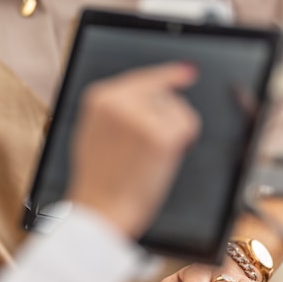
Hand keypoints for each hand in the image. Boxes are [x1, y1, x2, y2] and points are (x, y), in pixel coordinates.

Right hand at [68, 62, 199, 237]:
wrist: (100, 209)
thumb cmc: (99, 180)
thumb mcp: (95, 133)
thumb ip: (120, 107)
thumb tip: (162, 84)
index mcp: (99, 97)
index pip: (142, 78)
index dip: (167, 75)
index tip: (187, 72)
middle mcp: (118, 101)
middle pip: (164, 94)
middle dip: (166, 116)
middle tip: (148, 148)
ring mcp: (140, 117)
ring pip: (177, 108)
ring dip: (173, 130)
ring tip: (148, 157)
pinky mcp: (161, 136)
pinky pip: (187, 125)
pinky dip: (183, 142)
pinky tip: (164, 159)